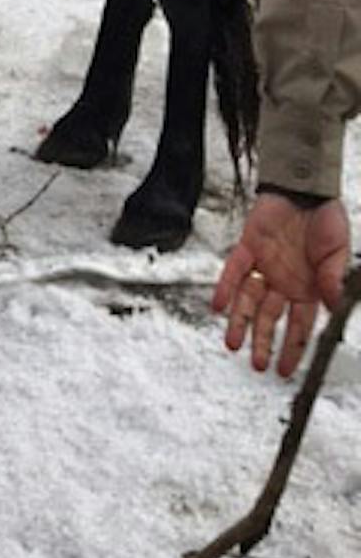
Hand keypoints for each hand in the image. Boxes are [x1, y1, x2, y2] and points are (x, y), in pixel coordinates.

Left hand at [212, 192, 350, 375]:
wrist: (306, 186)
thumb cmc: (327, 219)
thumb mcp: (338, 252)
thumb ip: (332, 279)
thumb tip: (333, 305)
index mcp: (308, 288)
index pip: (299, 327)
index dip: (292, 349)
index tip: (285, 371)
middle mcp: (284, 282)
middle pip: (270, 319)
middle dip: (264, 343)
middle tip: (257, 365)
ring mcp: (264, 266)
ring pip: (248, 301)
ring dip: (240, 322)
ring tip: (232, 345)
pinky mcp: (247, 247)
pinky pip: (233, 271)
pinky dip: (225, 288)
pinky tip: (218, 306)